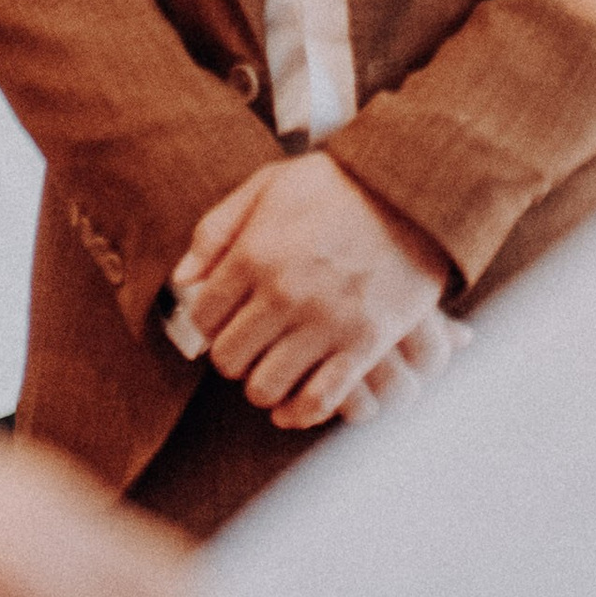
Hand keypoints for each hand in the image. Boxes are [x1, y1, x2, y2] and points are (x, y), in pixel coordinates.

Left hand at [169, 153, 449, 431]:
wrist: (413, 190)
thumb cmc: (337, 185)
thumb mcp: (268, 185)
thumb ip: (217, 229)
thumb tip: (182, 280)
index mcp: (255, 253)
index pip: (203, 315)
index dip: (208, 322)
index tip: (224, 319)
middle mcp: (283, 293)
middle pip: (229, 358)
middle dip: (232, 357)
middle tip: (249, 346)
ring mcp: (325, 322)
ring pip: (266, 387)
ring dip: (264, 385)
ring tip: (274, 369)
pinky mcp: (364, 344)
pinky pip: (318, 400)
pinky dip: (301, 411)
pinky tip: (296, 402)